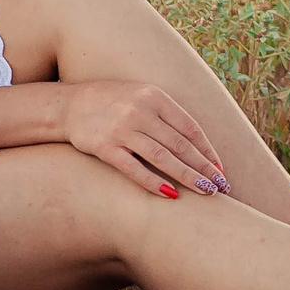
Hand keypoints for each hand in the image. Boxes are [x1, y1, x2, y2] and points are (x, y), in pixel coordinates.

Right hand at [55, 82, 228, 197]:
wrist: (68, 105)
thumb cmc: (112, 102)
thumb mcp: (141, 96)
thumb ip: (166, 115)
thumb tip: (198, 145)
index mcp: (153, 96)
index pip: (190, 127)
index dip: (208, 151)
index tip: (220, 169)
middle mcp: (139, 111)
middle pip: (180, 144)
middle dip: (204, 167)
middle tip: (221, 186)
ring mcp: (122, 129)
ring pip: (162, 157)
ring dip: (187, 176)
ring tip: (206, 191)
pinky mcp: (105, 147)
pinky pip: (133, 168)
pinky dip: (153, 182)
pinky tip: (171, 194)